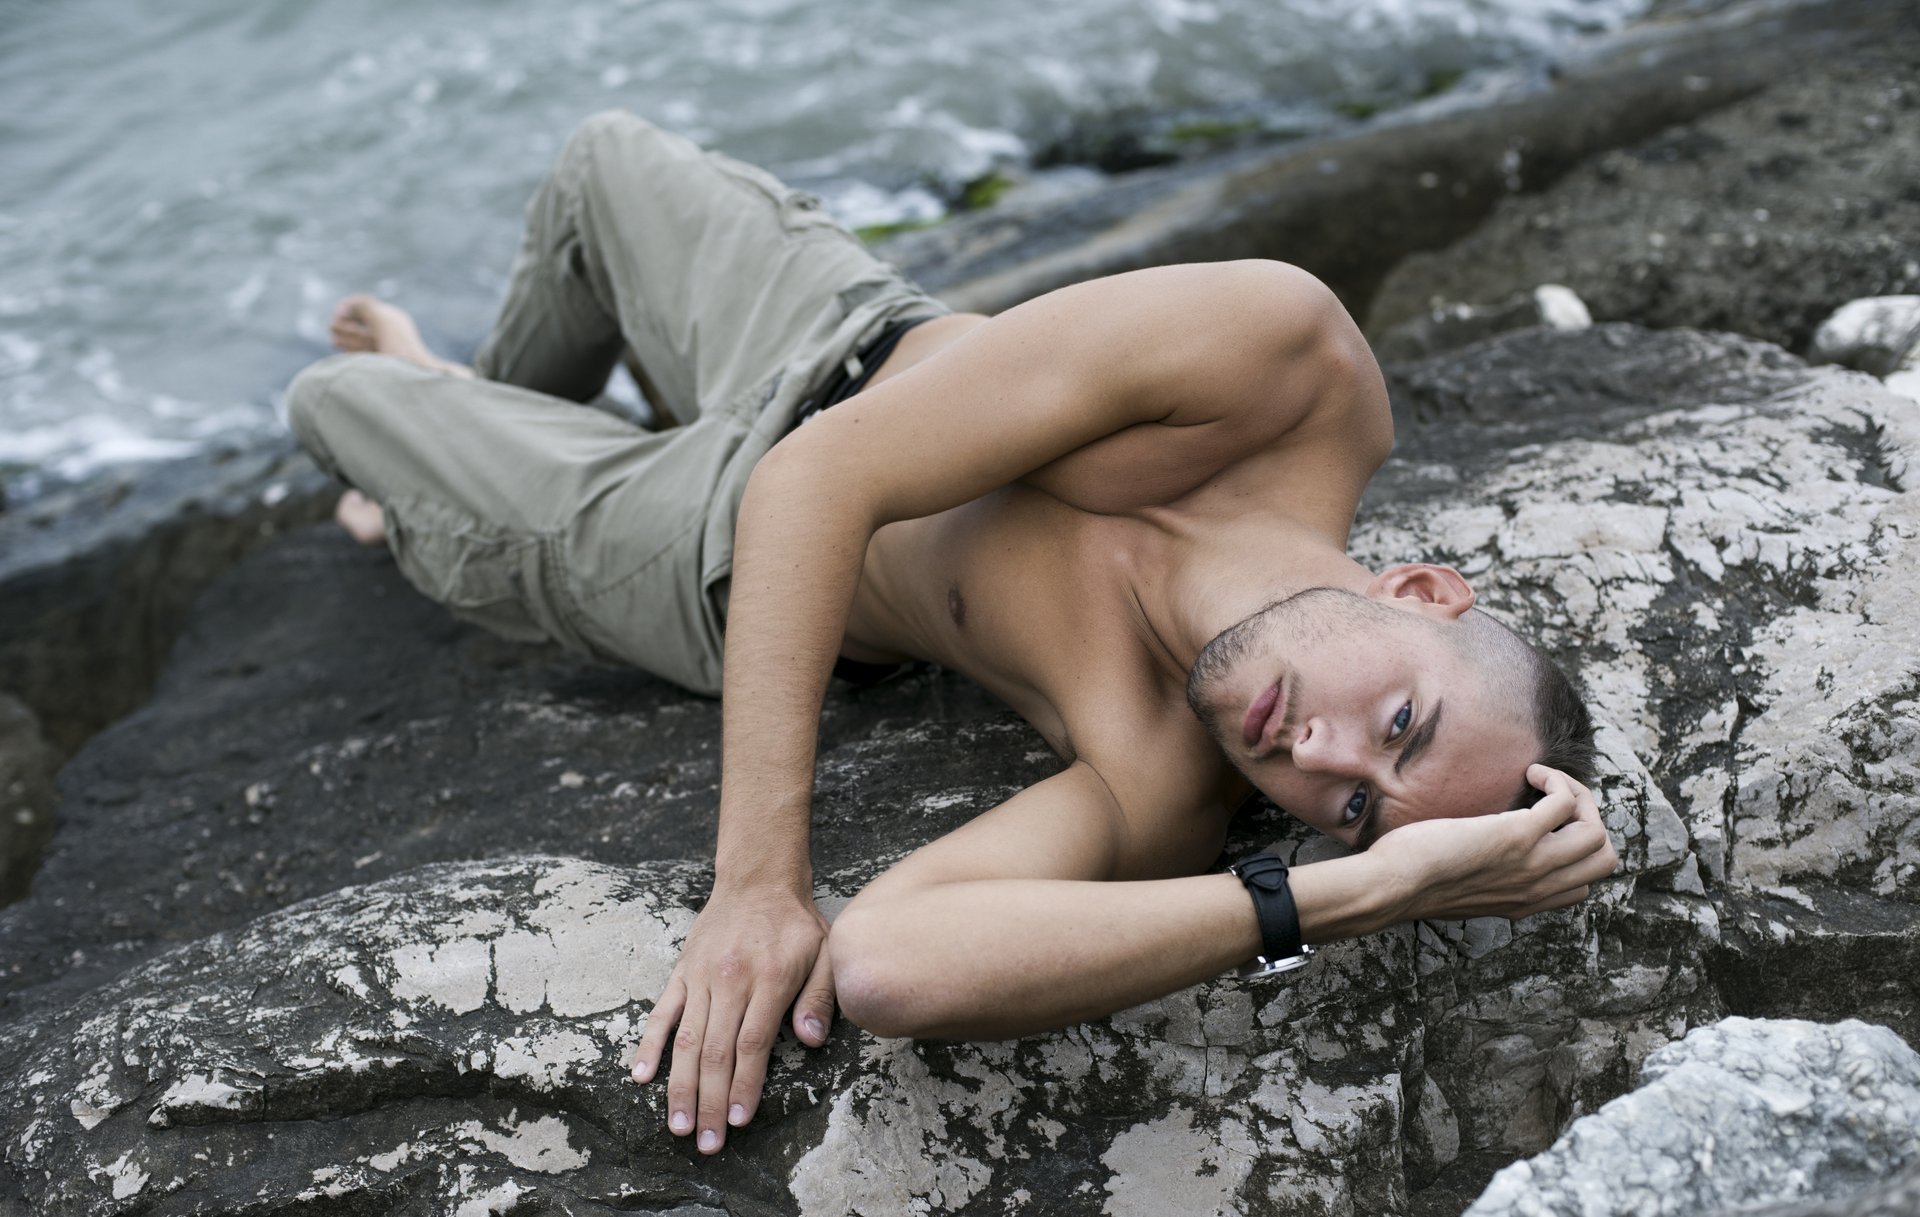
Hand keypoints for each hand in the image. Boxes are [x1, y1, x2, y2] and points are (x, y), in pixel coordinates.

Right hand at [629, 881, 835, 1152]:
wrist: (758, 880)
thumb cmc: (796, 924)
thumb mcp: (826, 953)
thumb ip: (819, 997)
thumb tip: (810, 1041)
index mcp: (767, 979)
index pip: (751, 1044)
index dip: (744, 1085)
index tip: (738, 1121)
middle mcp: (729, 980)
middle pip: (716, 1051)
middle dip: (710, 1102)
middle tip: (707, 1143)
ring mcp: (700, 977)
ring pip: (686, 1039)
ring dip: (680, 1086)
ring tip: (678, 1125)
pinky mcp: (681, 973)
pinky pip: (661, 1012)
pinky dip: (649, 1045)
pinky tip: (640, 1075)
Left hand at [1371, 764, 1619, 922]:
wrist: (1393, 885)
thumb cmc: (1411, 880)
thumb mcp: (1462, 890)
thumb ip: (1486, 878)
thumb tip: (1483, 852)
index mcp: (1526, 903)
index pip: (1582, 887)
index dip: (1574, 851)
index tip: (1545, 825)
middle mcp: (1537, 888)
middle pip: (1604, 858)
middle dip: (1589, 819)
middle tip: (1554, 798)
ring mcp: (1533, 863)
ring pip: (1597, 831)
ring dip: (1577, 795)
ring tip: (1543, 781)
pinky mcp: (1518, 836)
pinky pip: (1565, 802)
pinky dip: (1556, 780)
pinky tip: (1529, 773)